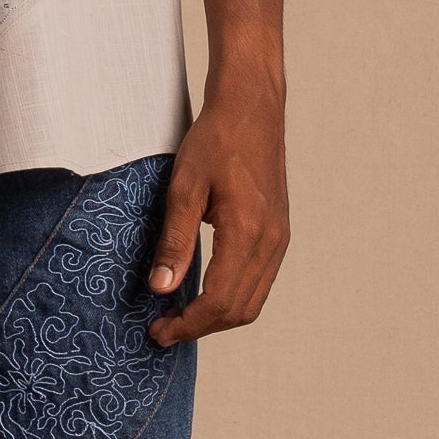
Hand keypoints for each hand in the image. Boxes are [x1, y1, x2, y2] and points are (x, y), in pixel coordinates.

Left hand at [143, 77, 289, 345]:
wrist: (251, 107)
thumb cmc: (215, 140)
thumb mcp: (183, 188)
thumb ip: (174, 241)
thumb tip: (161, 288)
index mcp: (248, 232)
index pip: (220, 301)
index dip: (188, 325)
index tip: (157, 331)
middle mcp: (271, 241)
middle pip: (240, 310)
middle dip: (201, 327)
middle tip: (163, 329)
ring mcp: (280, 238)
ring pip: (252, 301)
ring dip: (217, 316)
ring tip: (179, 315)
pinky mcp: (279, 233)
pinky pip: (259, 282)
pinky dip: (232, 298)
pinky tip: (203, 291)